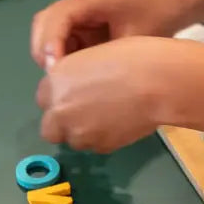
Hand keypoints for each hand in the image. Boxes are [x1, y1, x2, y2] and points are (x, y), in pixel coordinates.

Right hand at [30, 0, 187, 68]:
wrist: (169, 7)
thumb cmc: (156, 19)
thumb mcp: (135, 40)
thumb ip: (106, 57)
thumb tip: (79, 80)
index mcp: (90, 0)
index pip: (58, 16)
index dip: (52, 41)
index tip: (55, 68)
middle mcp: (78, 5)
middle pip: (44, 22)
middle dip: (44, 49)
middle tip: (55, 78)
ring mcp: (78, 15)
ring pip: (48, 32)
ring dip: (49, 55)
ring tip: (62, 79)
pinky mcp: (81, 27)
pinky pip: (61, 41)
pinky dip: (61, 58)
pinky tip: (73, 76)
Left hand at [36, 36, 186, 152]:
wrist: (159, 82)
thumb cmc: (133, 57)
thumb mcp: (92, 57)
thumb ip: (74, 78)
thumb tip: (73, 93)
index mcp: (56, 80)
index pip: (44, 97)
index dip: (60, 97)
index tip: (76, 95)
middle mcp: (60, 110)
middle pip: (50, 128)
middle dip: (63, 123)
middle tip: (85, 113)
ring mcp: (79, 132)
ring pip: (72, 140)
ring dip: (83, 132)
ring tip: (108, 118)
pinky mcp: (100, 147)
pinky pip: (95, 146)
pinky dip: (103, 138)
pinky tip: (121, 123)